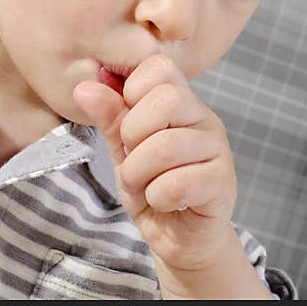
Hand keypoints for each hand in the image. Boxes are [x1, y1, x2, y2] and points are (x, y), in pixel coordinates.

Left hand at [72, 53, 238, 274]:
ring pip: (167, 146)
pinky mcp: (223, 184)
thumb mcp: (122, 150)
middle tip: (132, 159)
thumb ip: (110, 118)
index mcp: (181, 103)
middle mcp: (204, 120)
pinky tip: (164, 202)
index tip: (127, 125)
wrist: (179, 238)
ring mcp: (218, 150)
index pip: (159, 67)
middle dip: (133, 135)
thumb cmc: (153, 187)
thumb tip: (83, 88)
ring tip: (143, 186)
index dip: (132, 91)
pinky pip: (178, 183)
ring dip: (139, 174)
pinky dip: (157, 197)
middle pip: (166, 99)